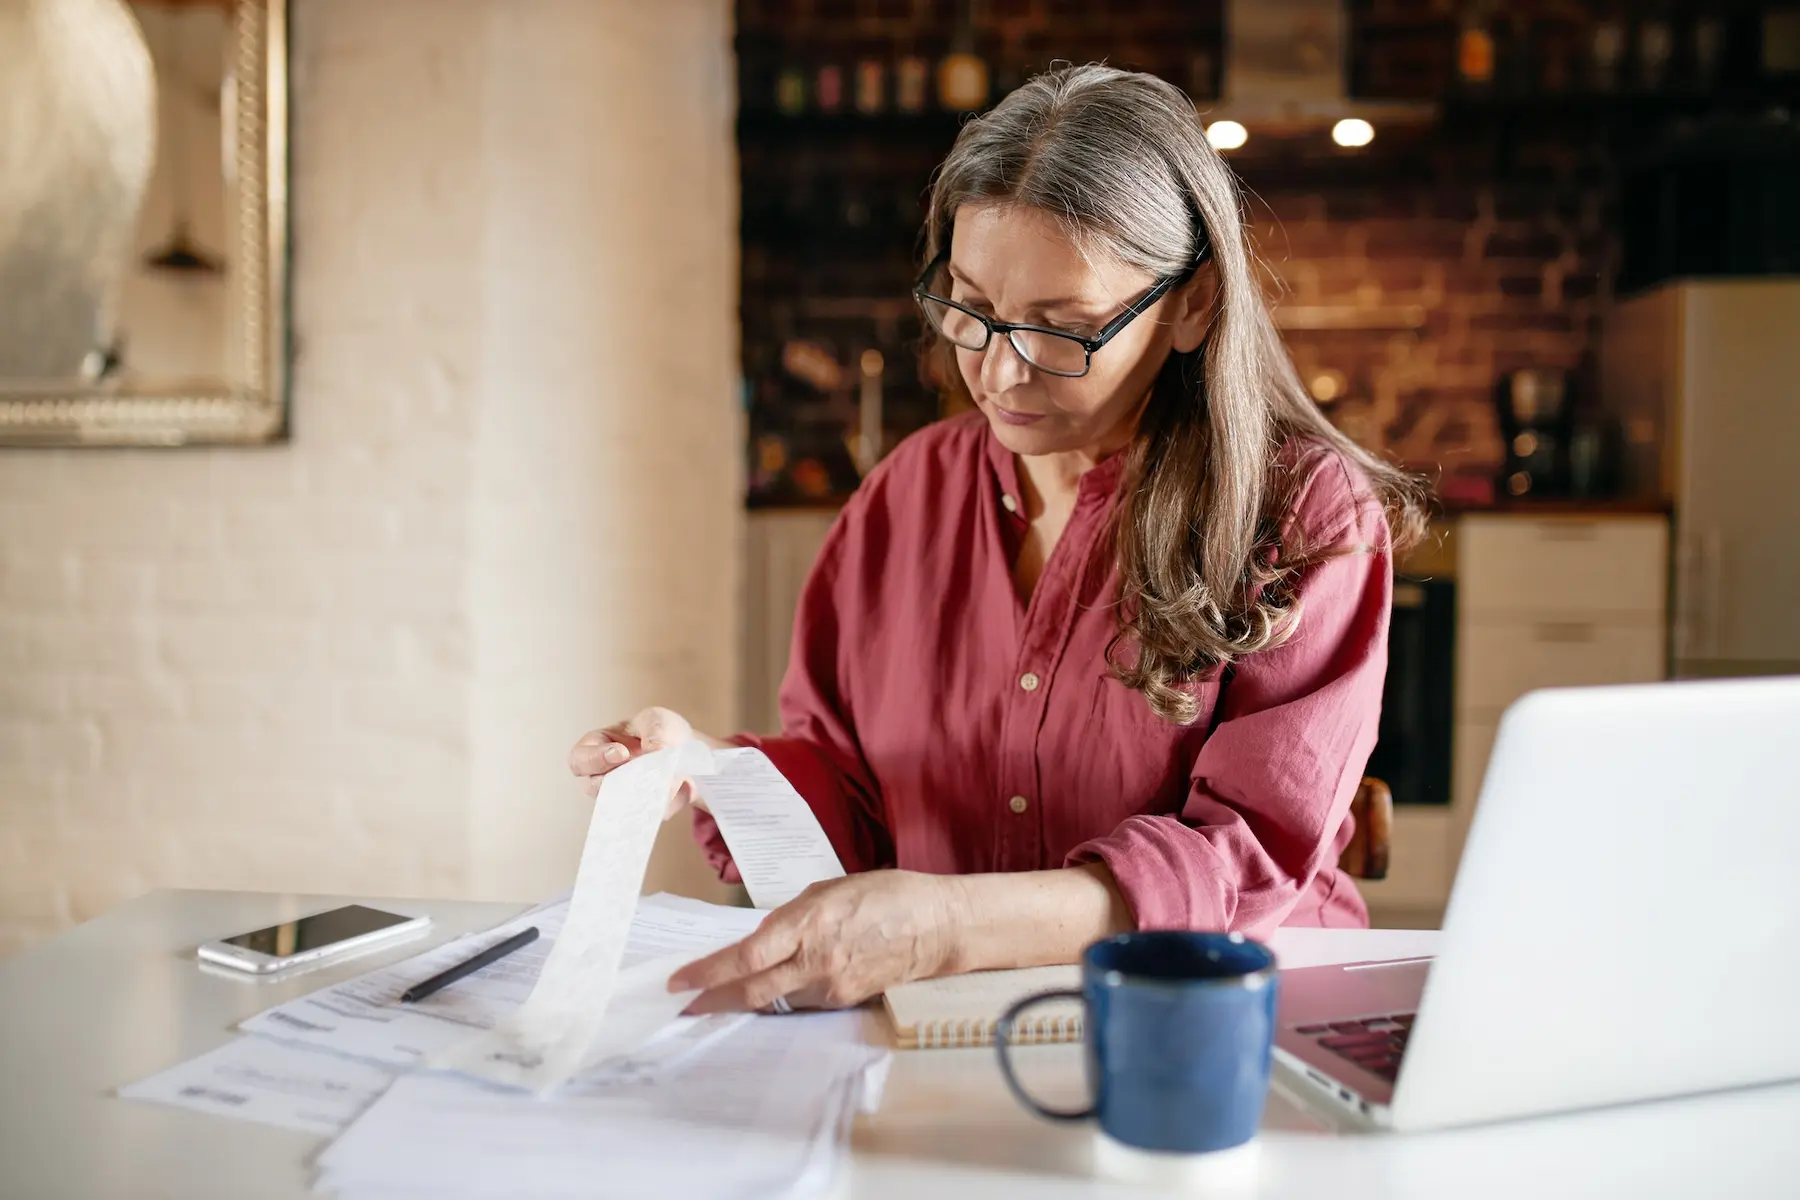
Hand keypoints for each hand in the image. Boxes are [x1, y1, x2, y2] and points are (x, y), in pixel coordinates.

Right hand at [567, 707, 700, 817]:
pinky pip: (652, 814)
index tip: (622, 753)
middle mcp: (603, 776)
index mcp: (596, 747)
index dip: (595, 759)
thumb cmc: (660, 730)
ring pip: (623, 806)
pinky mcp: (646, 811)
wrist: (688, 750)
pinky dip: (669, 801)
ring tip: (667, 780)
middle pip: (594, 789)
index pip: (579, 759)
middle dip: (619, 781)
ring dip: (645, 794)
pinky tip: (684, 786)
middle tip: (643, 772)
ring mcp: (622, 797)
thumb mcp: (657, 719)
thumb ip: (654, 731)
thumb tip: (654, 751)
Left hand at [670, 871, 965, 1012]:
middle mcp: (816, 960)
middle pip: (751, 990)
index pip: (747, 957)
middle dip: (711, 999)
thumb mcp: (830, 890)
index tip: (679, 981)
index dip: (709, 972)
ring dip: (740, 999)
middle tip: (682, 1004)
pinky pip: (798, 1002)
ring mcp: (830, 986)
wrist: (936, 927)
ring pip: (772, 1000)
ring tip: (713, 997)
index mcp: (809, 923)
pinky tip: (762, 992)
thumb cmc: (886, 895)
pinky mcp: (843, 1000)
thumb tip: (762, 937)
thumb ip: (792, 916)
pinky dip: (774, 998)